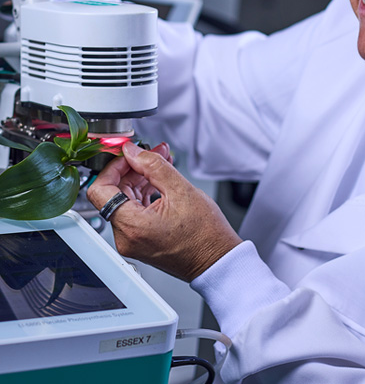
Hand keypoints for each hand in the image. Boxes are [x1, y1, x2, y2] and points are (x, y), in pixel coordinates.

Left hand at [87, 142, 241, 281]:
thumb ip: (153, 166)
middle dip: (132, 170)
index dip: (113, 167)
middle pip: (113, 194)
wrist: (216, 260)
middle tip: (153, 155)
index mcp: (132, 225)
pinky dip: (144, 196)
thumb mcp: (182, 190)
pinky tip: (160, 184)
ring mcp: (131, 241)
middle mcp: (125, 237)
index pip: (100, 189)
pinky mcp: (139, 242)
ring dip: (140, 181)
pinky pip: (133, 213)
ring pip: (124, 202)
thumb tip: (134, 152)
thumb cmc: (206, 235)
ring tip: (162, 166)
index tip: (128, 156)